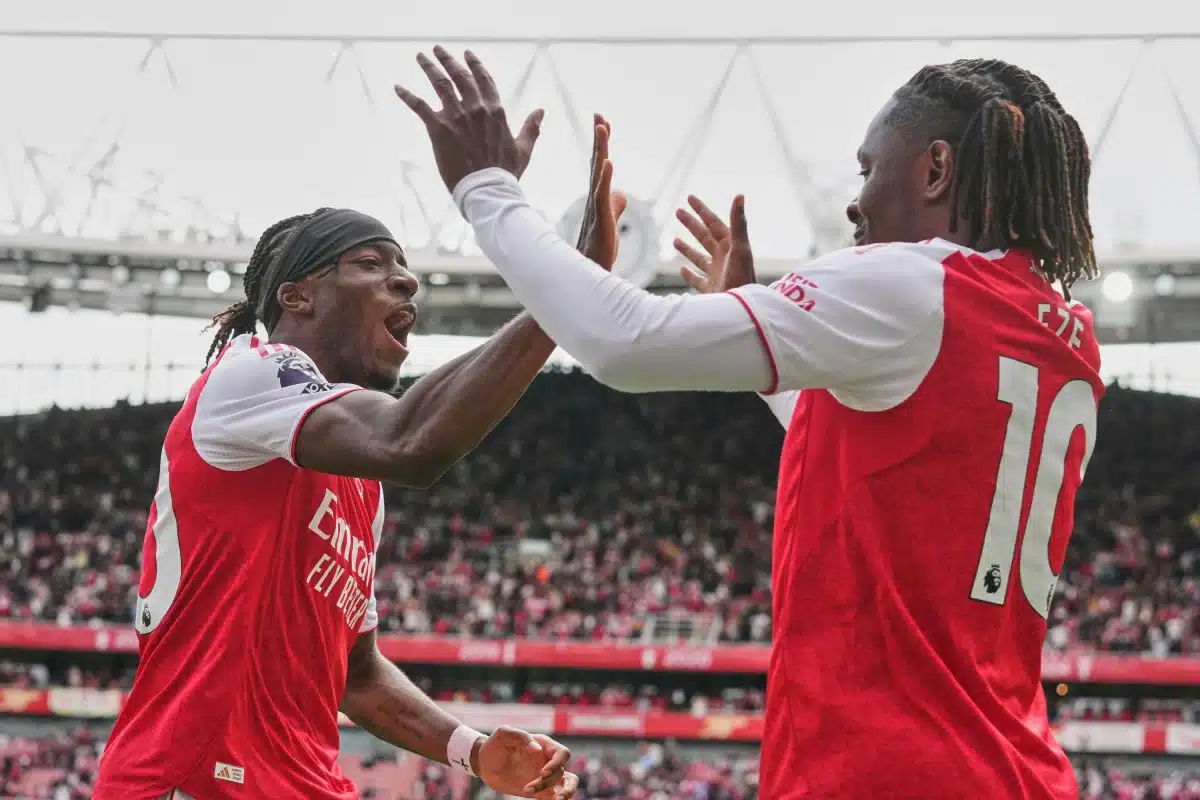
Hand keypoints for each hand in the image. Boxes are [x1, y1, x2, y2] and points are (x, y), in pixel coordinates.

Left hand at [395, 46, 543, 191]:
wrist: (487, 190)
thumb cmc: (505, 173)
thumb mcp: (523, 149)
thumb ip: (531, 128)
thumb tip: (540, 110)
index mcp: (495, 111)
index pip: (484, 80)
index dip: (475, 65)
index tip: (467, 54)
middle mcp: (476, 108)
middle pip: (460, 76)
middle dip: (448, 60)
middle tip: (437, 49)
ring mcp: (457, 117)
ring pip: (440, 84)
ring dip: (429, 68)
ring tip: (421, 57)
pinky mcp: (439, 129)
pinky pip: (420, 106)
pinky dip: (407, 95)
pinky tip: (397, 87)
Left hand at [476, 726, 578, 798]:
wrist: (485, 763)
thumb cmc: (495, 744)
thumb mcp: (503, 734)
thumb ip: (521, 736)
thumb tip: (537, 749)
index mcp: (543, 745)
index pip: (562, 753)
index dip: (557, 764)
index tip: (542, 772)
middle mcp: (547, 760)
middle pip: (562, 771)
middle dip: (553, 781)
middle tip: (535, 787)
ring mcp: (544, 776)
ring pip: (566, 784)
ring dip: (564, 793)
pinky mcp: (538, 790)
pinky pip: (554, 796)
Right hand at [576, 114, 627, 269]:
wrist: (590, 274)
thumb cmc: (598, 250)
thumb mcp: (610, 222)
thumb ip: (615, 206)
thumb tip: (620, 193)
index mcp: (598, 198)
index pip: (601, 165)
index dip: (602, 144)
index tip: (603, 122)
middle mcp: (594, 199)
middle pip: (598, 162)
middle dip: (600, 139)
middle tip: (600, 115)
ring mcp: (596, 208)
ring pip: (598, 174)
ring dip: (600, 150)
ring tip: (602, 128)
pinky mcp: (601, 219)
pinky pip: (602, 195)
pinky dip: (605, 177)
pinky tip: (608, 162)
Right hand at [673, 194, 755, 292]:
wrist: (740, 312)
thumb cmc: (742, 278)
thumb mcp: (739, 249)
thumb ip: (739, 223)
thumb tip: (739, 195)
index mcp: (730, 246)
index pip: (714, 223)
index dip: (702, 210)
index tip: (690, 198)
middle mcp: (724, 258)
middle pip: (705, 237)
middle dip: (691, 224)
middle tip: (678, 212)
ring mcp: (717, 275)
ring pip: (699, 258)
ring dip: (687, 249)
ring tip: (674, 240)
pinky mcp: (712, 291)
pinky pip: (698, 280)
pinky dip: (689, 274)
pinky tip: (682, 270)